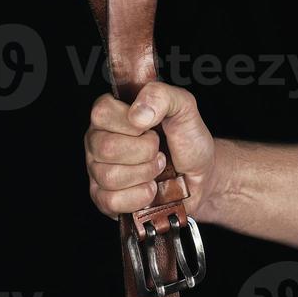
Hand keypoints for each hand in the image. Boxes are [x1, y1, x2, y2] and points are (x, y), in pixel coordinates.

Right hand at [85, 83, 221, 221]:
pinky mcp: (105, 199)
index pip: (101, 113)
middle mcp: (98, 141)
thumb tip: (138, 114)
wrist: (200, 177)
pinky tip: (151, 189)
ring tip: (158, 169)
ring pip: (109, 176)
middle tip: (159, 151)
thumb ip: (162, 96)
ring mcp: (98, 171)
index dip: (132, 125)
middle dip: (144, 152)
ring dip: (145, 174)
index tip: (152, 128)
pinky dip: (140, 196)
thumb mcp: (184, 108)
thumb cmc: (187, 142)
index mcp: (110, 114)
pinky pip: (111, 201)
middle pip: (106, 148)